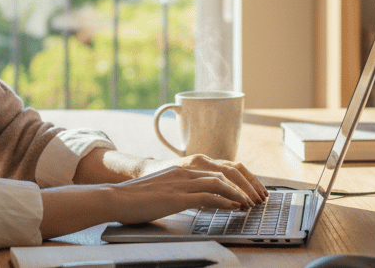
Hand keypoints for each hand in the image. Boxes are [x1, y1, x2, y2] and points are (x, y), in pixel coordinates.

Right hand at [105, 164, 257, 224]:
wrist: (116, 198)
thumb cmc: (138, 197)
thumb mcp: (166, 189)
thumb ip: (184, 190)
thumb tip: (203, 201)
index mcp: (184, 167)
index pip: (222, 167)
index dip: (241, 178)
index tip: (253, 189)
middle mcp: (185, 170)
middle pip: (226, 172)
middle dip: (246, 185)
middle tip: (259, 198)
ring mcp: (181, 182)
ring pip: (220, 183)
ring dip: (239, 194)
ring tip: (251, 204)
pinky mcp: (176, 196)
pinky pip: (207, 196)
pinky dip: (225, 201)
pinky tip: (234, 208)